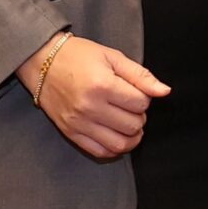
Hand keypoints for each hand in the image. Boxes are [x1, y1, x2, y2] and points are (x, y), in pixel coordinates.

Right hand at [18, 35, 169, 159]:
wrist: (42, 62)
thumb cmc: (79, 56)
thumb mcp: (113, 57)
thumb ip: (141, 75)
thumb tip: (165, 92)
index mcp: (102, 85)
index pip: (140, 103)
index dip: (145, 98)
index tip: (136, 91)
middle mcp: (89, 108)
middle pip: (132, 125)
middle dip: (139, 117)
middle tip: (132, 106)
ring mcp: (78, 124)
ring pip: (119, 144)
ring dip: (131, 136)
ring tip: (128, 123)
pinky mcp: (70, 133)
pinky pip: (99, 152)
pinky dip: (114, 148)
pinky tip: (117, 135)